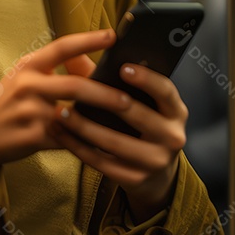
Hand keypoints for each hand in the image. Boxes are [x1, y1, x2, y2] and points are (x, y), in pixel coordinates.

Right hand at [0, 29, 128, 168]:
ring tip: (122, 120)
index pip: (62, 47)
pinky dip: (87, 141)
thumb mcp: (26, 76)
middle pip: (74, 86)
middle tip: (127, 99)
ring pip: (73, 115)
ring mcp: (30, 112)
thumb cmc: (10, 101)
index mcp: (29, 65)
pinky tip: (105, 143)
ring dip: (99, 119)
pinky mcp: (33, 137)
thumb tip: (94, 62)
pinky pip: (67, 139)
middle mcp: (28, 85)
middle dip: (104, 94)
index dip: (88, 40)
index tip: (113, 35)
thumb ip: (55, 67)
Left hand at [51, 62, 186, 219]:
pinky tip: (62, 135)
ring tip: (59, 112)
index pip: (165, 91)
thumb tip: (76, 54)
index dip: (146, 79)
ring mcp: (156, 161)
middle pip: (138, 116)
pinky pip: (102, 163)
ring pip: (115, 142)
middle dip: (104, 101)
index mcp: (176, 112)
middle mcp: (172, 137)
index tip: (123, 67)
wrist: (155, 175)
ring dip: (83, 127)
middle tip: (73, 88)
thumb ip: (111, 78)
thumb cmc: (143, 127)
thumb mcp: (143, 105)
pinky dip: (79, 148)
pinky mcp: (137, 180)